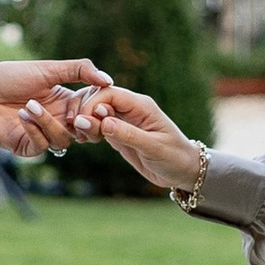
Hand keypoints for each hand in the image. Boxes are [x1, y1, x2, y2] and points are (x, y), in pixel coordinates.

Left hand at [0, 56, 109, 154]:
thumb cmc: (7, 77)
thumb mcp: (47, 69)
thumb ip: (79, 70)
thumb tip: (109, 80)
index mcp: (65, 101)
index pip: (92, 111)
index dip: (96, 110)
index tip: (96, 103)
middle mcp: (57, 120)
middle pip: (84, 132)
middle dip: (83, 124)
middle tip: (76, 115)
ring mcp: (42, 135)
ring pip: (64, 140)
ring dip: (49, 123)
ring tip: (29, 106)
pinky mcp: (26, 146)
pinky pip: (42, 147)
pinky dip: (35, 131)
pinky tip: (22, 116)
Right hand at [35, 81, 204, 192]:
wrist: (182, 171)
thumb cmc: (174, 157)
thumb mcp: (153, 147)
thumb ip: (128, 134)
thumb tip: (103, 121)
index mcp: (141, 106)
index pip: (110, 93)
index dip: (93, 103)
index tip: (84, 121)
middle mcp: (131, 109)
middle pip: (99, 99)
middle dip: (86, 112)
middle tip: (82, 132)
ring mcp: (124, 120)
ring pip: (96, 112)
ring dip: (86, 121)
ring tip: (83, 137)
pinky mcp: (119, 132)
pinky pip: (99, 125)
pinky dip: (89, 130)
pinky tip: (85, 139)